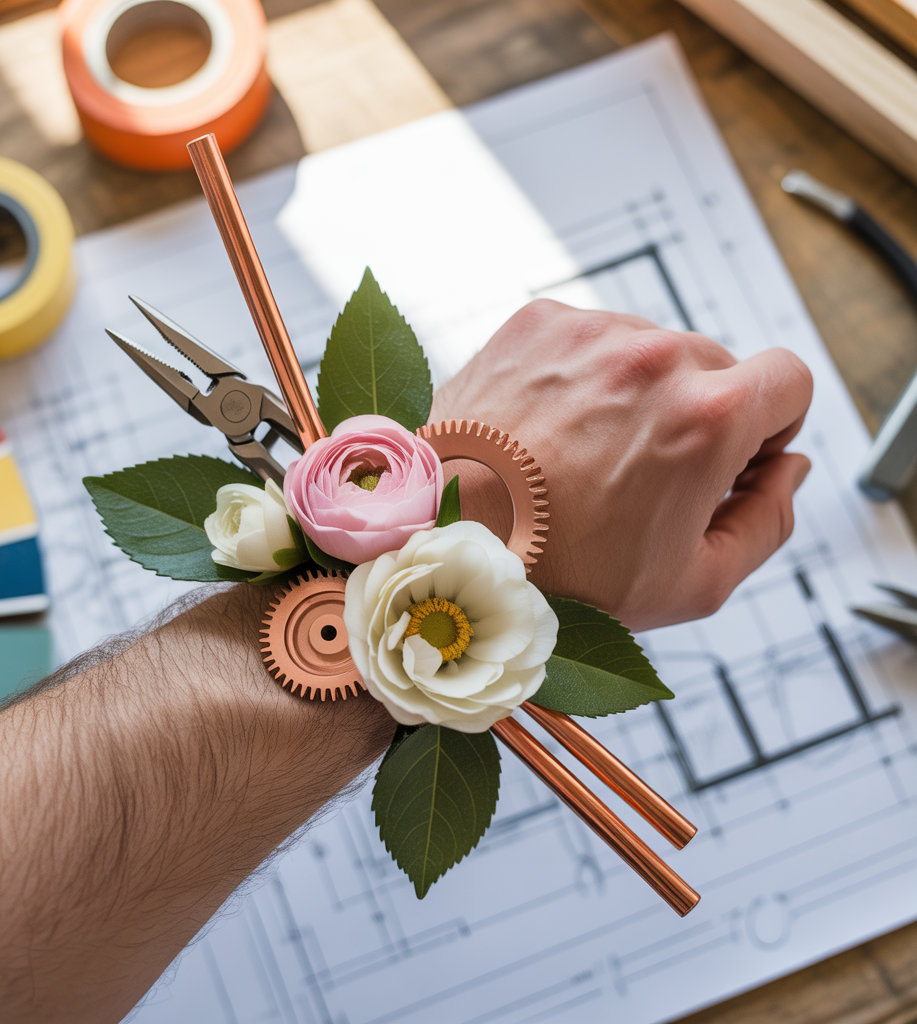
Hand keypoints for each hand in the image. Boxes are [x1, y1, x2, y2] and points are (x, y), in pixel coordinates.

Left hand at [429, 300, 812, 630]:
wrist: (445, 544)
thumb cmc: (560, 577)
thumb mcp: (693, 583)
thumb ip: (769, 521)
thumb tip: (788, 470)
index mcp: (707, 415)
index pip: (789, 381)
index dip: (770, 427)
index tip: (731, 459)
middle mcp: (651, 355)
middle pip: (717, 367)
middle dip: (698, 417)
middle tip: (641, 476)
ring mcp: (588, 333)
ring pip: (650, 350)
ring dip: (636, 394)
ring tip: (583, 458)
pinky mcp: (535, 325)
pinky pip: (589, 341)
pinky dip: (582, 378)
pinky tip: (550, 432)